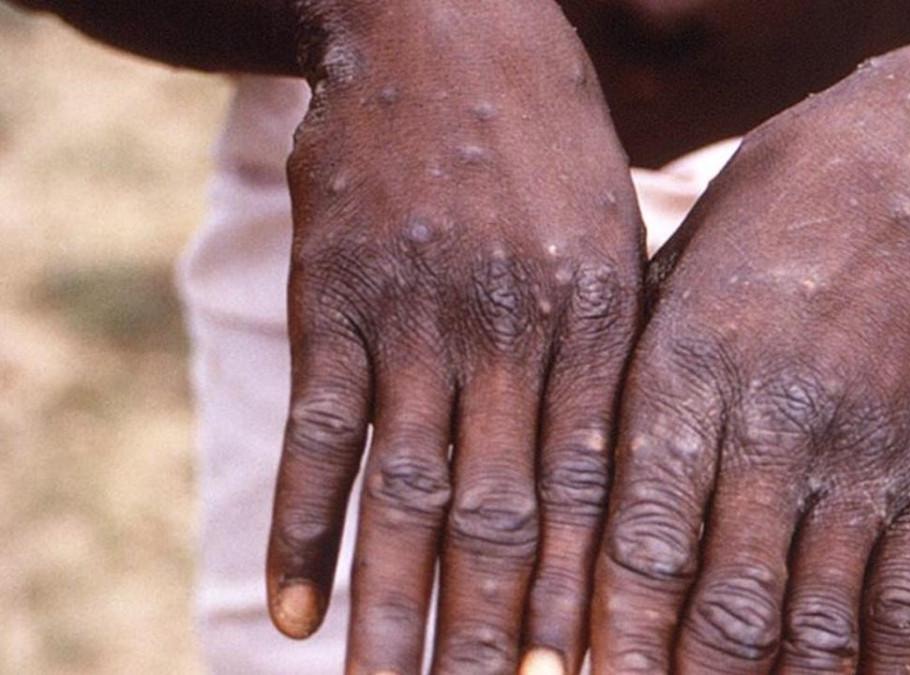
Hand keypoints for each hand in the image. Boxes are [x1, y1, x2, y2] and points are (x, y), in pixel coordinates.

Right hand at [264, 3, 642, 672]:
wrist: (445, 30)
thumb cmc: (546, 146)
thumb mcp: (611, 240)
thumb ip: (610, 359)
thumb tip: (612, 487)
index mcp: (596, 325)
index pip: (595, 495)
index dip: (589, 602)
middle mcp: (511, 333)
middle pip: (504, 518)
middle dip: (495, 637)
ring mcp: (418, 316)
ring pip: (410, 492)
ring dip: (394, 609)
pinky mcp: (335, 297)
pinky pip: (323, 428)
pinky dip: (306, 523)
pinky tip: (295, 609)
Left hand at [591, 43, 909, 673]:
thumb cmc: (762, 226)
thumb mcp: (667, 282)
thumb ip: (625, 396)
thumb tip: (570, 520)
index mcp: (687, 374)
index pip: (641, 543)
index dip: (612, 640)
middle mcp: (775, 423)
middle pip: (725, 603)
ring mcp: (864, 452)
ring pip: (815, 622)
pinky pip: (904, 600)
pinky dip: (874, 673)